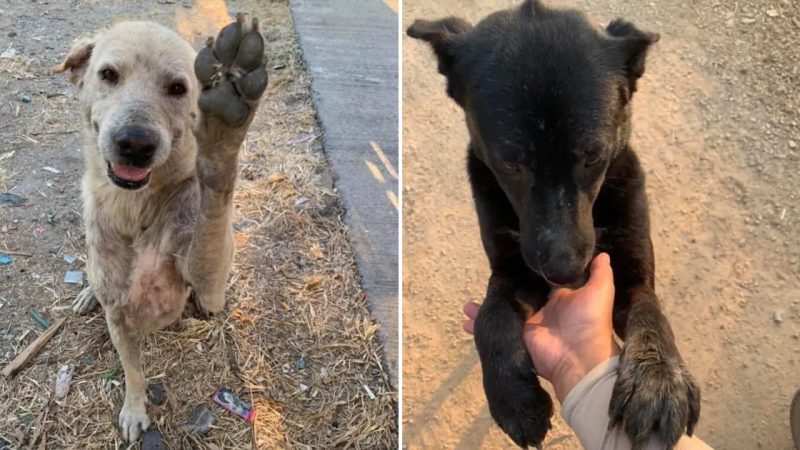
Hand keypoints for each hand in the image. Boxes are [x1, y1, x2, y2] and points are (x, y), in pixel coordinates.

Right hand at [463, 253, 619, 401]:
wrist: (579, 358)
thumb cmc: (590, 322)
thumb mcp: (600, 292)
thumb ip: (599, 273)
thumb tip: (604, 252)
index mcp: (560, 297)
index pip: (540, 279)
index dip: (528, 270)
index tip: (513, 256)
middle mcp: (541, 308)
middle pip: (517, 295)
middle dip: (502, 287)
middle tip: (488, 275)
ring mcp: (527, 322)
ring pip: (502, 311)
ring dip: (485, 308)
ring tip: (467, 304)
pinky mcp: (516, 334)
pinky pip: (496, 327)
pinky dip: (480, 325)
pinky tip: (466, 319)